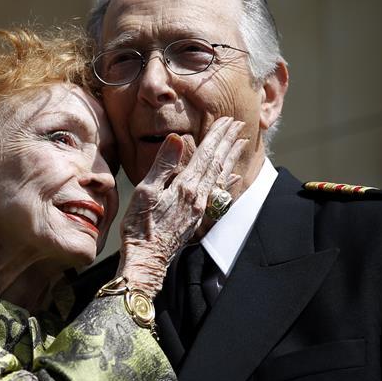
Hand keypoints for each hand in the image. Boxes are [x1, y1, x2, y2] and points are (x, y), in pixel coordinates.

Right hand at [118, 117, 246, 295]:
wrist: (147, 260)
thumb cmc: (140, 227)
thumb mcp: (145, 192)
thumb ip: (163, 164)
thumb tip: (176, 138)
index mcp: (185, 187)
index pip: (205, 155)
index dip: (217, 136)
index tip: (227, 120)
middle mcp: (199, 197)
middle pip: (217, 163)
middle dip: (228, 142)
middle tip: (239, 125)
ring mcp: (201, 208)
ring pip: (222, 177)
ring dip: (232, 157)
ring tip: (241, 143)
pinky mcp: (199, 218)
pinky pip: (220, 194)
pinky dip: (229, 181)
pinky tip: (234, 175)